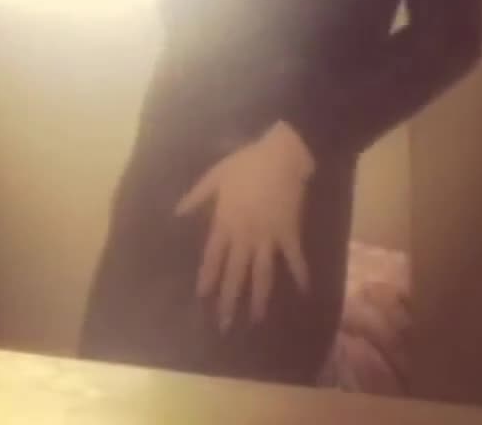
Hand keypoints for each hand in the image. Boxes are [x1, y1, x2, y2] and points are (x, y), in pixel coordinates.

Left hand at [175, 120, 315, 331]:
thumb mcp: (215, 176)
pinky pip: (294, 258)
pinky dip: (300, 274)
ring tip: (257, 319)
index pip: (213, 256)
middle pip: (235, 273)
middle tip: (224, 324)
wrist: (280, 156)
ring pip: (261, 273)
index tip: (202, 297)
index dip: (207, 277)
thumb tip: (176, 212)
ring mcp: (268, 237)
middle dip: (229, 299)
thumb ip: (197, 196)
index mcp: (225, 222)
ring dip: (259, 298)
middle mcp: (244, 235)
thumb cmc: (247, 163)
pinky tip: (304, 292)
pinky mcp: (289, 233)